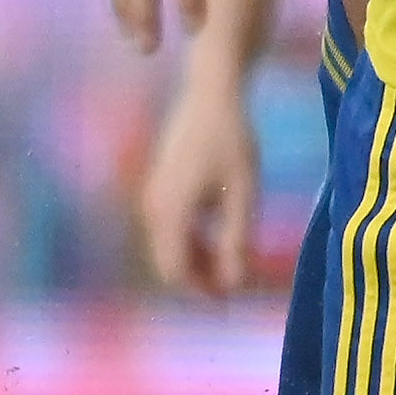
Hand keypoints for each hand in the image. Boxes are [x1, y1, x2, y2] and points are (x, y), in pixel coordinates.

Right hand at [138, 53, 265, 298]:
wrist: (210, 95)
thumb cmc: (232, 142)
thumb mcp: (243, 194)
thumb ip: (236, 240)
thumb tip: (235, 284)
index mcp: (169, 213)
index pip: (175, 270)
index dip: (201, 290)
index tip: (232, 299)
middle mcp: (152, 208)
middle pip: (169, 261)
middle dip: (200, 278)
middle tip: (237, 284)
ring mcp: (152, 197)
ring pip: (170, 245)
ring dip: (198, 259)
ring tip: (234, 262)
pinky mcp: (160, 188)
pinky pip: (171, 227)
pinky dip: (193, 239)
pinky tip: (223, 238)